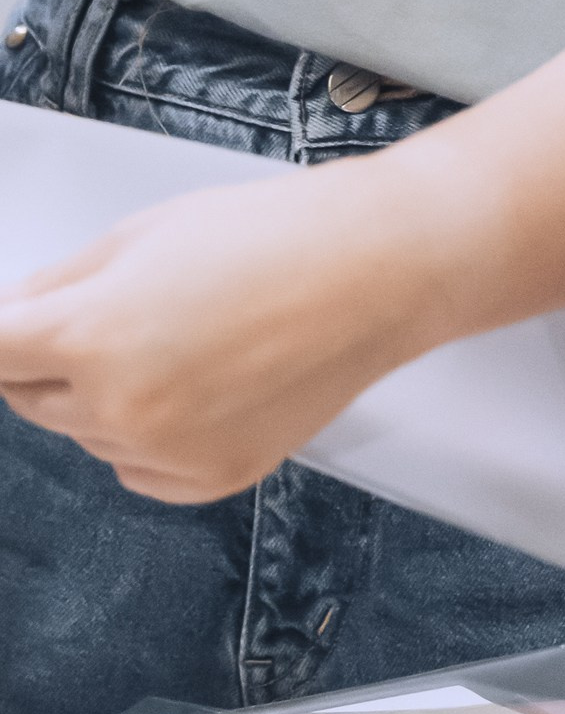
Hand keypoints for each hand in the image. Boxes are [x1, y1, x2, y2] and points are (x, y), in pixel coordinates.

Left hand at [0, 169, 430, 501]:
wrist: (378, 270)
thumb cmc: (276, 238)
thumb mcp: (140, 236)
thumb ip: (60, 284)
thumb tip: (15, 315)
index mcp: (91, 336)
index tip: (8, 332)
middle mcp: (122, 408)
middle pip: (28, 398)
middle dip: (47, 359)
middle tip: (107, 312)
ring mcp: (169, 452)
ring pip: (87, 434)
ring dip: (102, 396)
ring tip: (175, 338)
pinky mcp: (214, 477)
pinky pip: (138, 470)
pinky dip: (145, 438)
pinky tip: (193, 386)